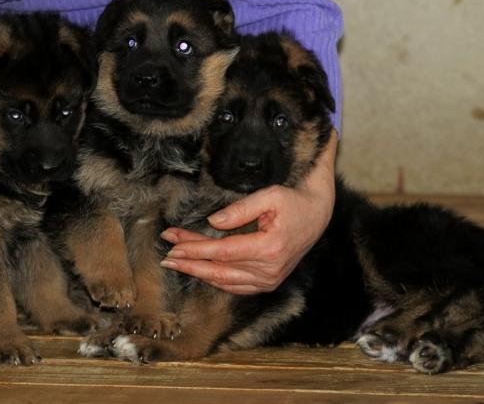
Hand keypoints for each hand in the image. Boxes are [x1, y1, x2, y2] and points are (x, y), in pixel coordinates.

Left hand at [159, 131, 337, 294]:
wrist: (318, 215)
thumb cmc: (293, 201)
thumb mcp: (270, 196)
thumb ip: (240, 209)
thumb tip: (213, 222)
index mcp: (269, 249)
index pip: (222, 252)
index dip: (195, 248)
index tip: (173, 242)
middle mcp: (269, 270)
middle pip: (219, 269)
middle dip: (189, 262)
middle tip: (165, 256)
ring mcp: (269, 280)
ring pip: (224, 280)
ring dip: (198, 271)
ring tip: (175, 261)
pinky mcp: (268, 283)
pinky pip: (235, 287)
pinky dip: (214, 280)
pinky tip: (198, 270)